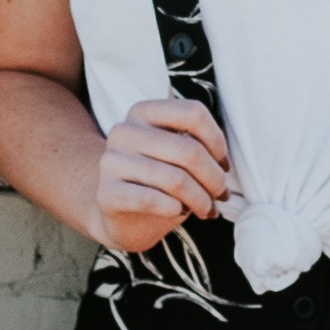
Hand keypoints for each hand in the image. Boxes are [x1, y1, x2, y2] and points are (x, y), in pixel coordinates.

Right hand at [93, 96, 233, 258]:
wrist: (121, 217)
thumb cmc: (158, 183)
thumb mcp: (178, 157)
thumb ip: (199, 148)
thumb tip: (223, 165)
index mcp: (144, 112)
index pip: (194, 113)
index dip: (218, 142)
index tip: (223, 165)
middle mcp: (125, 131)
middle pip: (189, 150)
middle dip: (214, 179)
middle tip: (220, 195)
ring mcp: (112, 161)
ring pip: (175, 179)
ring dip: (200, 199)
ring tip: (204, 208)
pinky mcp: (106, 193)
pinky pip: (151, 199)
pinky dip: (174, 209)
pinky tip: (178, 211)